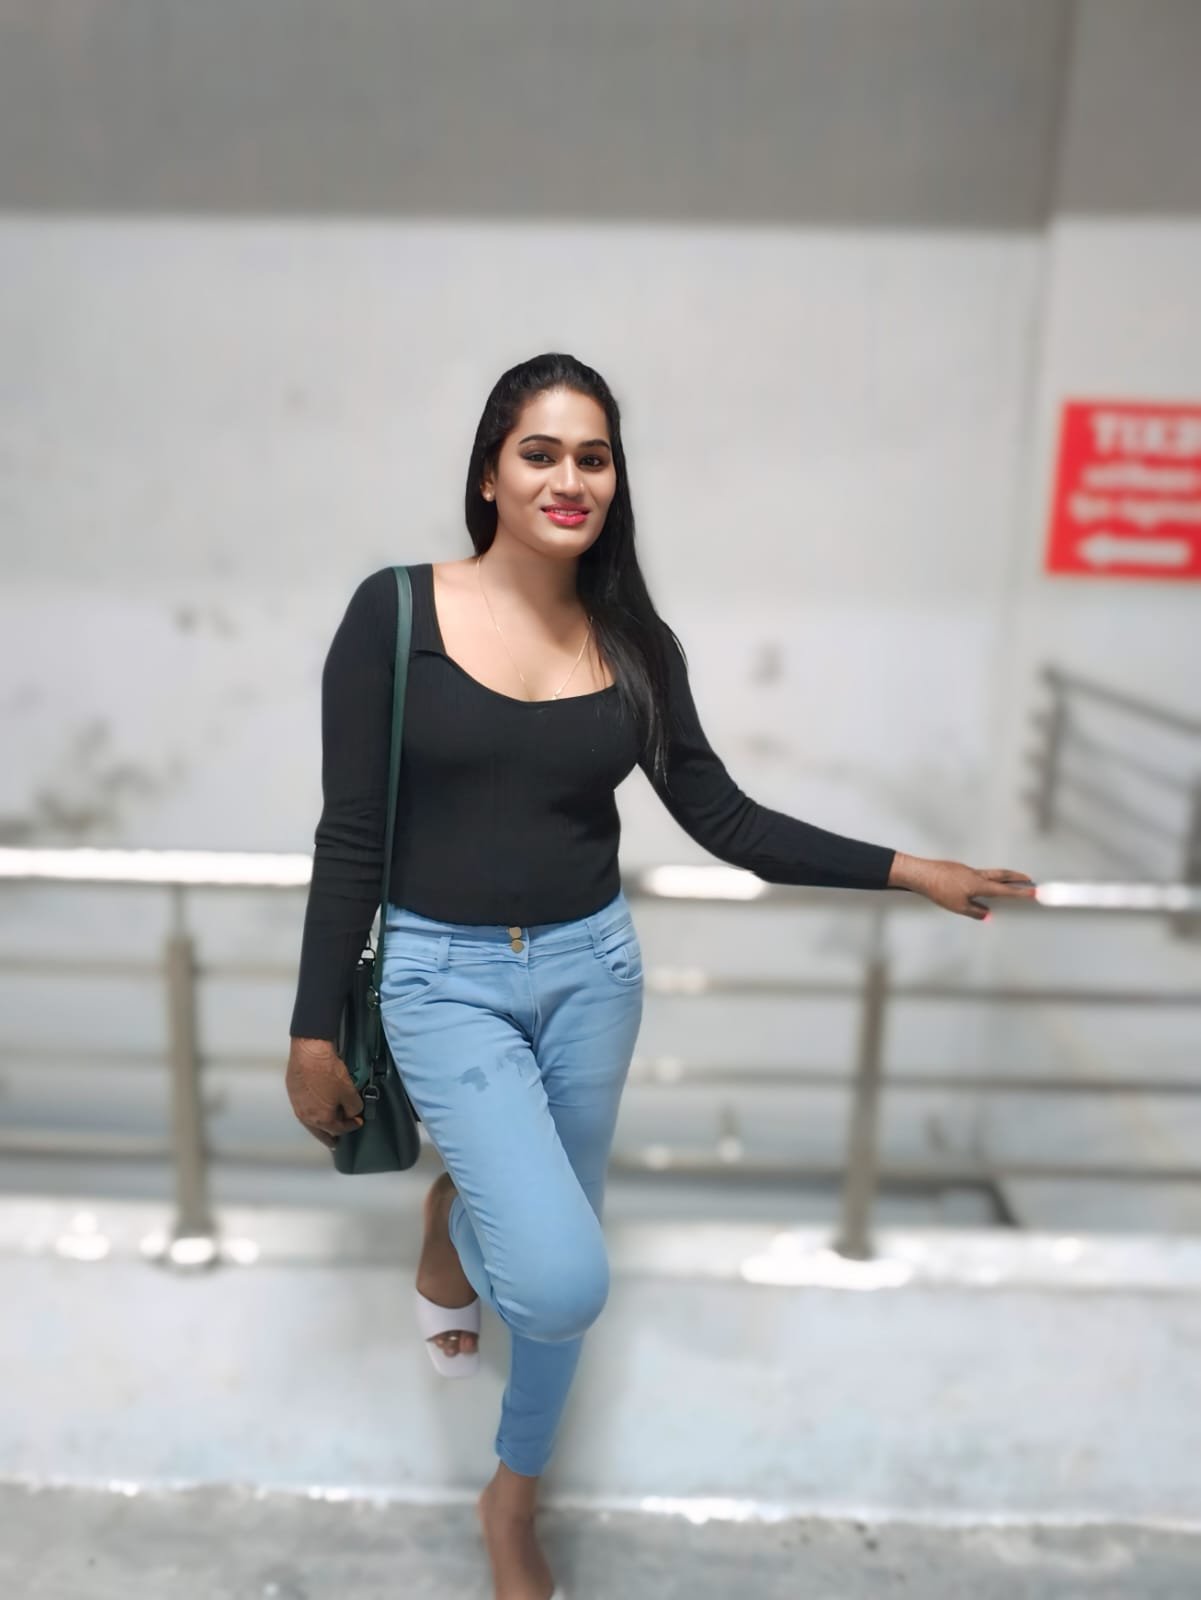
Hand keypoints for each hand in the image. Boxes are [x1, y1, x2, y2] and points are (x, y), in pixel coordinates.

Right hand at [285, 1037, 364, 1149]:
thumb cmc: (327, 1072)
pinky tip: (316, 1109)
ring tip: (326, 1127)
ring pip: (310, 1122)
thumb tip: (353, 1112)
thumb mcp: (349, 1091)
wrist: (309, 1053)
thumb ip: (354, 1107)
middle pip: (320, 1132)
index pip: (339, 1129)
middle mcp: (307, 1117)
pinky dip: (312, 1113)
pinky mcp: (293, 1094)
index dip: (351, 1126)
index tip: (357, 1122)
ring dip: (319, 1126)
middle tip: (335, 1142)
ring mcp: (297, 1106)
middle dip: (330, 1136)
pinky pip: (304, 1110)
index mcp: (322, 1119)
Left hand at [889, 852, 1037, 920]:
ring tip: (1012, 880)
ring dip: (1003, 876)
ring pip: (991, 873)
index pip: (1005, 890)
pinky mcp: (960, 869)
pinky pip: (978, 874)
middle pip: (1002, 875)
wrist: (922, 874)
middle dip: (1017, 878)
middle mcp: (977, 875)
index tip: (1035, 892)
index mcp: (979, 885)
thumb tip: (988, 915)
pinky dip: (986, 878)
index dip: (1021, 892)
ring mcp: (968, 870)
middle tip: (1029, 879)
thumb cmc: (939, 890)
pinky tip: (982, 884)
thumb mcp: (959, 907)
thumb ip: (976, 912)